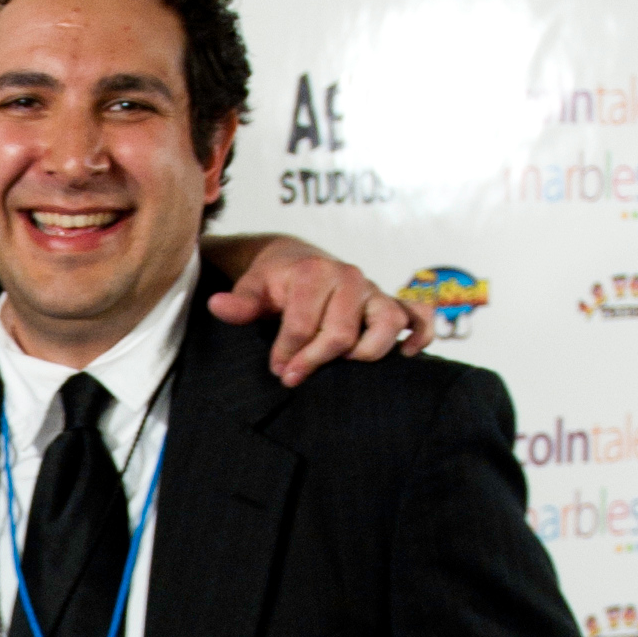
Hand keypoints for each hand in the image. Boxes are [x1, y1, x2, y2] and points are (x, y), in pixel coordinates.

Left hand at [208, 241, 432, 384]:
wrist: (296, 260)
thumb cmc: (274, 281)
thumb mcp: (252, 288)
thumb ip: (240, 303)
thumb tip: (218, 306)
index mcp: (315, 272)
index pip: (304, 325)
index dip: (288, 354)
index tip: (276, 369)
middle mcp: (350, 278)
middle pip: (342, 333)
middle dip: (315, 360)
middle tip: (292, 377)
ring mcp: (374, 291)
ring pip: (387, 325)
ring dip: (366, 353)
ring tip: (342, 366)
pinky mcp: (392, 303)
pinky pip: (419, 316)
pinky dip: (419, 335)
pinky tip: (405, 355)